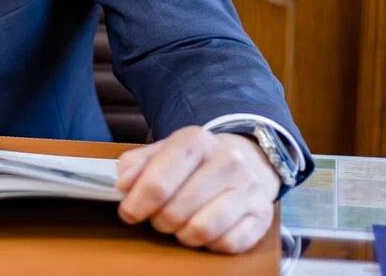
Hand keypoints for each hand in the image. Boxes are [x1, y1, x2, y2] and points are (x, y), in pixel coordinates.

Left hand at [115, 127, 280, 253]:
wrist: (243, 159)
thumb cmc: (192, 163)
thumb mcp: (160, 153)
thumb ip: (134, 164)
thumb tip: (123, 184)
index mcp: (196, 141)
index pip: (158, 181)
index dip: (138, 203)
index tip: (129, 212)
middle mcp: (227, 161)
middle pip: (176, 210)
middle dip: (159, 220)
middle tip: (158, 217)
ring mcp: (249, 188)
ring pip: (202, 230)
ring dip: (183, 235)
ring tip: (180, 225)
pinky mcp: (262, 215)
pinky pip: (228, 244)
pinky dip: (210, 244)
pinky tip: (205, 230)